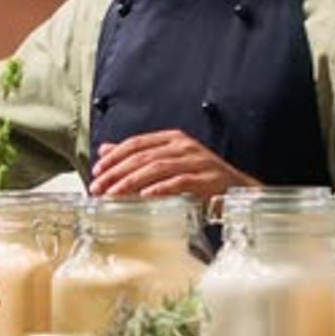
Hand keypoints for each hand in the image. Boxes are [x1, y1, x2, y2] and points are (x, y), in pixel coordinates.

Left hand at [89, 129, 259, 202]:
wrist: (238, 190)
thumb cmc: (201, 178)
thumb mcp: (169, 162)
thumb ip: (139, 156)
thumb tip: (105, 149)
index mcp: (173, 138)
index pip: (136, 143)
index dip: (114, 156)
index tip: (96, 171)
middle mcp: (184, 146)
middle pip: (142, 156)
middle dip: (116, 173)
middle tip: (98, 188)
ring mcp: (198, 161)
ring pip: (157, 168)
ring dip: (131, 182)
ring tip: (113, 195)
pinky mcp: (207, 179)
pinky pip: (180, 182)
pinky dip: (160, 189)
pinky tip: (145, 196)